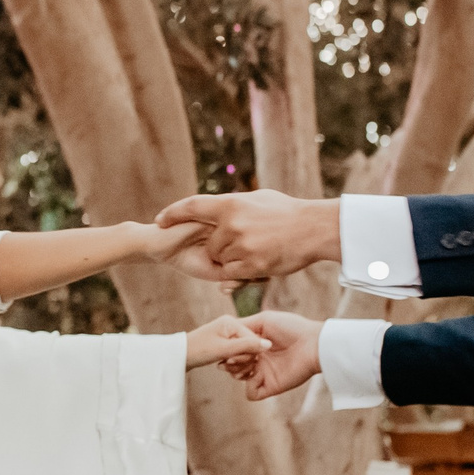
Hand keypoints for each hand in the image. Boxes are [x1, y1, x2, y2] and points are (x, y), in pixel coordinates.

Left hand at [155, 192, 339, 281]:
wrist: (314, 229)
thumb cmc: (288, 212)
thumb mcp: (258, 199)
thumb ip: (234, 205)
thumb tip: (215, 208)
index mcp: (231, 204)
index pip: (192, 207)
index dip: (173, 214)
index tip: (159, 221)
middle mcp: (231, 224)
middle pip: (210, 244)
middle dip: (219, 249)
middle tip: (244, 244)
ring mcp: (241, 246)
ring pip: (221, 260)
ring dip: (232, 261)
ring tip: (259, 250)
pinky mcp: (251, 265)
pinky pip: (232, 275)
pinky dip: (240, 273)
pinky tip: (259, 263)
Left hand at [184, 315, 272, 371]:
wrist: (178, 356)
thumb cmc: (199, 351)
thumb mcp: (224, 350)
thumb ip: (246, 346)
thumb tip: (269, 345)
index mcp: (233, 322)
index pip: (254, 339)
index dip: (249, 354)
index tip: (233, 361)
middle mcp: (233, 325)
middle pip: (252, 346)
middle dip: (243, 359)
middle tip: (227, 365)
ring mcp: (229, 334)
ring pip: (246, 352)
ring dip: (238, 363)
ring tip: (223, 367)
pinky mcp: (225, 343)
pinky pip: (239, 354)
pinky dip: (234, 363)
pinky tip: (224, 367)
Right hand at [221, 311, 325, 400]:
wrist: (313, 343)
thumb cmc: (291, 327)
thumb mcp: (264, 320)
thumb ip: (243, 325)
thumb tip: (227, 331)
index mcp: (256, 344)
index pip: (233, 349)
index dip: (228, 348)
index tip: (230, 345)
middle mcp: (258, 359)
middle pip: (231, 365)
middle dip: (229, 361)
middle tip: (237, 356)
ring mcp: (264, 374)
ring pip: (238, 378)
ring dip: (237, 372)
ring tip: (249, 363)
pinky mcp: (271, 387)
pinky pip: (251, 394)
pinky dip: (249, 386)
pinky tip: (255, 374)